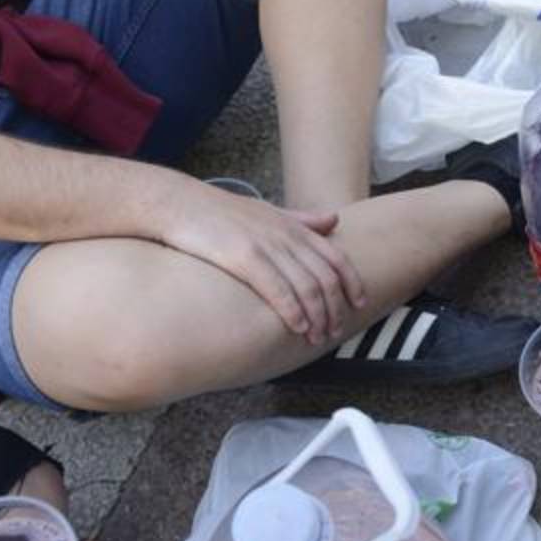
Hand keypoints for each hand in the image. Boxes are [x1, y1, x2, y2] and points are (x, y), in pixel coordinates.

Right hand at [158, 180, 366, 345]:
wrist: (181, 203)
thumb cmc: (222, 212)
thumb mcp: (269, 210)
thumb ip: (303, 219)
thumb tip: (334, 219)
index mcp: (295, 227)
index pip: (336, 257)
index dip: (351, 282)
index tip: (359, 303)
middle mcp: (286, 236)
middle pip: (325, 277)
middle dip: (335, 308)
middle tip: (335, 331)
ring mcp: (267, 246)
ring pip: (306, 287)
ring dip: (317, 316)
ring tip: (318, 337)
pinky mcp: (244, 257)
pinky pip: (277, 289)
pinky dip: (292, 311)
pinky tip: (297, 327)